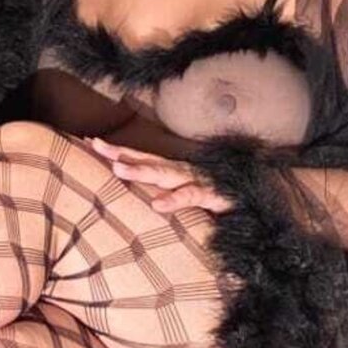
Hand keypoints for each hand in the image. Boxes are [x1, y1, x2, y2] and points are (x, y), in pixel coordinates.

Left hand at [87, 138, 233, 214]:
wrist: (256, 199)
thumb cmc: (219, 199)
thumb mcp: (189, 197)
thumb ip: (169, 196)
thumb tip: (143, 201)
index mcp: (174, 172)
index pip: (142, 158)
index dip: (118, 150)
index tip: (92, 142)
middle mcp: (182, 172)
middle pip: (147, 160)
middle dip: (121, 153)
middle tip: (96, 146)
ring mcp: (197, 181)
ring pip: (165, 174)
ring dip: (141, 170)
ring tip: (118, 168)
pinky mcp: (212, 196)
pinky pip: (191, 196)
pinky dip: (174, 199)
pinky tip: (157, 205)